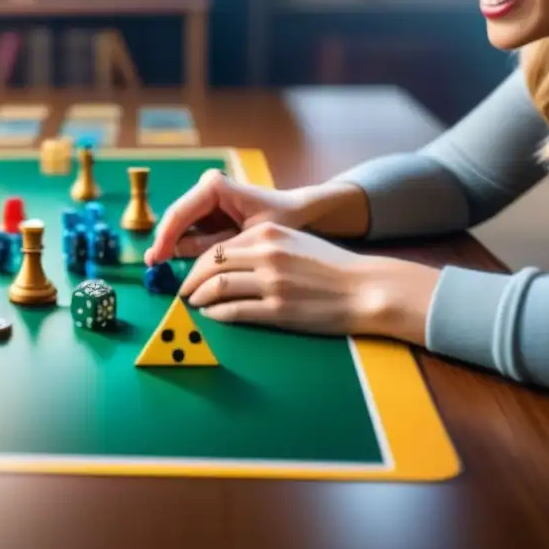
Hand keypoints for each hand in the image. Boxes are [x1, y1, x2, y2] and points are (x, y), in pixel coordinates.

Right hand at [145, 169, 313, 265]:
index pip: (179, 213)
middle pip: (175, 219)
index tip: (156, 260)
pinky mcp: (208, 211)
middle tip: (154, 268)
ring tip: (166, 268)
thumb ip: (214, 247)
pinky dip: (188, 248)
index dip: (165, 238)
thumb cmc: (282, 220)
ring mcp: (206, 199)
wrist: (302, 213)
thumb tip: (179, 258)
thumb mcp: (249, 237)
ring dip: (175, 247)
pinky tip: (183, 264)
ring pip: (180, 226)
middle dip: (165, 244)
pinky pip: (191, 231)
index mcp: (214, 186)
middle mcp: (206, 187)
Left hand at [178, 222, 439, 342]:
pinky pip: (233, 311)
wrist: (366, 289)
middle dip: (190, 280)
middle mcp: (266, 254)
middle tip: (183, 291)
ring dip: (198, 297)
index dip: (197, 262)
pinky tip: (212, 315)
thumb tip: (226, 258)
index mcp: (269, 233)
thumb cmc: (331, 267)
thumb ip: (261, 244)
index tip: (190, 272)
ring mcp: (271, 283)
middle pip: (211, 264)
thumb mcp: (294, 241)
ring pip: (217, 287)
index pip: (219, 246)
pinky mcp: (278, 310)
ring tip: (193, 303)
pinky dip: (216, 314)